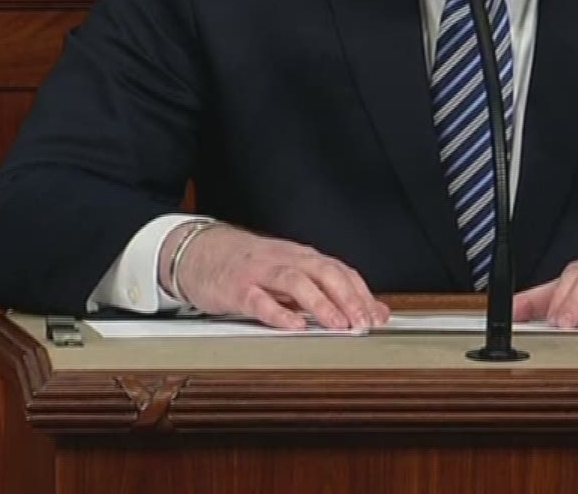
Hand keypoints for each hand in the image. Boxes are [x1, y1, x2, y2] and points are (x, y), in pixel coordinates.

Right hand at [162, 224, 390, 330]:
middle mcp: (285, 260)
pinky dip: (278, 313)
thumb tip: (372, 311)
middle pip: (324, 273)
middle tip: (363, 322)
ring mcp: (260, 273)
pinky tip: (293, 326)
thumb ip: (327, 292)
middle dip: (347, 297)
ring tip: (338, 324)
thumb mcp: (290, 273)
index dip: (361, 294)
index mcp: (301, 258)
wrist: (199, 251)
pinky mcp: (236, 288)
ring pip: (296, 282)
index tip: (377, 317)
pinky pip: (259, 299)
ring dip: (320, 303)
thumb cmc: (250, 266)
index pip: (340, 272)